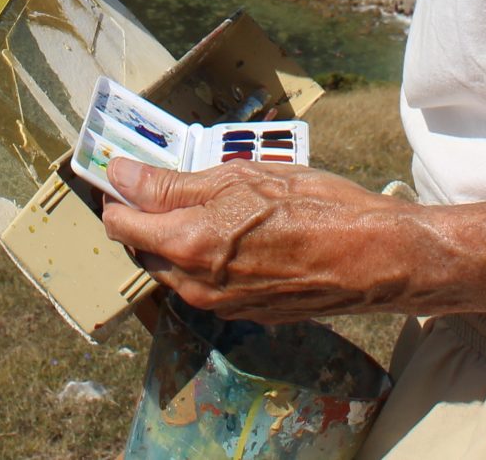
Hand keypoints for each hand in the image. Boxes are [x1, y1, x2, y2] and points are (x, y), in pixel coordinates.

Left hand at [99, 157, 420, 322]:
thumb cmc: (313, 207)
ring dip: (175, 239)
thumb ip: (172, 184)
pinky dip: (205, 259)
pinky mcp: (243, 313)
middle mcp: (194, 284)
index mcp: (187, 244)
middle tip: (166, 181)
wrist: (371, 258)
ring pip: (173, 269)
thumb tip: (120, 176)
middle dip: (144, 216)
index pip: (119, 224)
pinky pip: (205, 285)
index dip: (115, 195)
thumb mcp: (240, 178)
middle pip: (143, 248)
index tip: (123, 172)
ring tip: (208, 204)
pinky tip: (236, 234)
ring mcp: (219, 304)